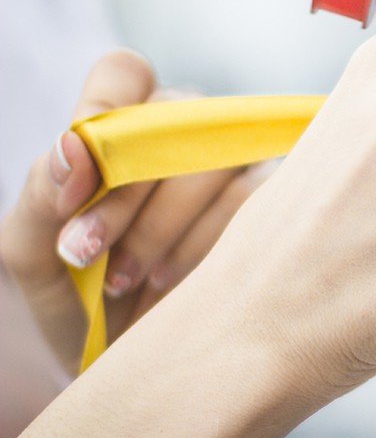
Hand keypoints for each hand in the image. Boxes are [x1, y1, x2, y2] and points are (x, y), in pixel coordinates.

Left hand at [0, 50, 272, 370]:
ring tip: (125, 282)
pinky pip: (251, 204)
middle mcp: (189, 131)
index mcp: (126, 124)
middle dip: (122, 195)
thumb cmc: (81, 298)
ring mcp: (240, 164)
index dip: (101, 109)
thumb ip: (42, 196)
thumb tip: (73, 149)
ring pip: (213, 163)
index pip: (125, 74)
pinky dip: (203, 246)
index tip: (74, 185)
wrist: (134, 363)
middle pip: (169, 123)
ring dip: (160, 227)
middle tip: (84, 253)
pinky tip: (171, 285)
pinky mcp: (278, 203)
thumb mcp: (35, 253)